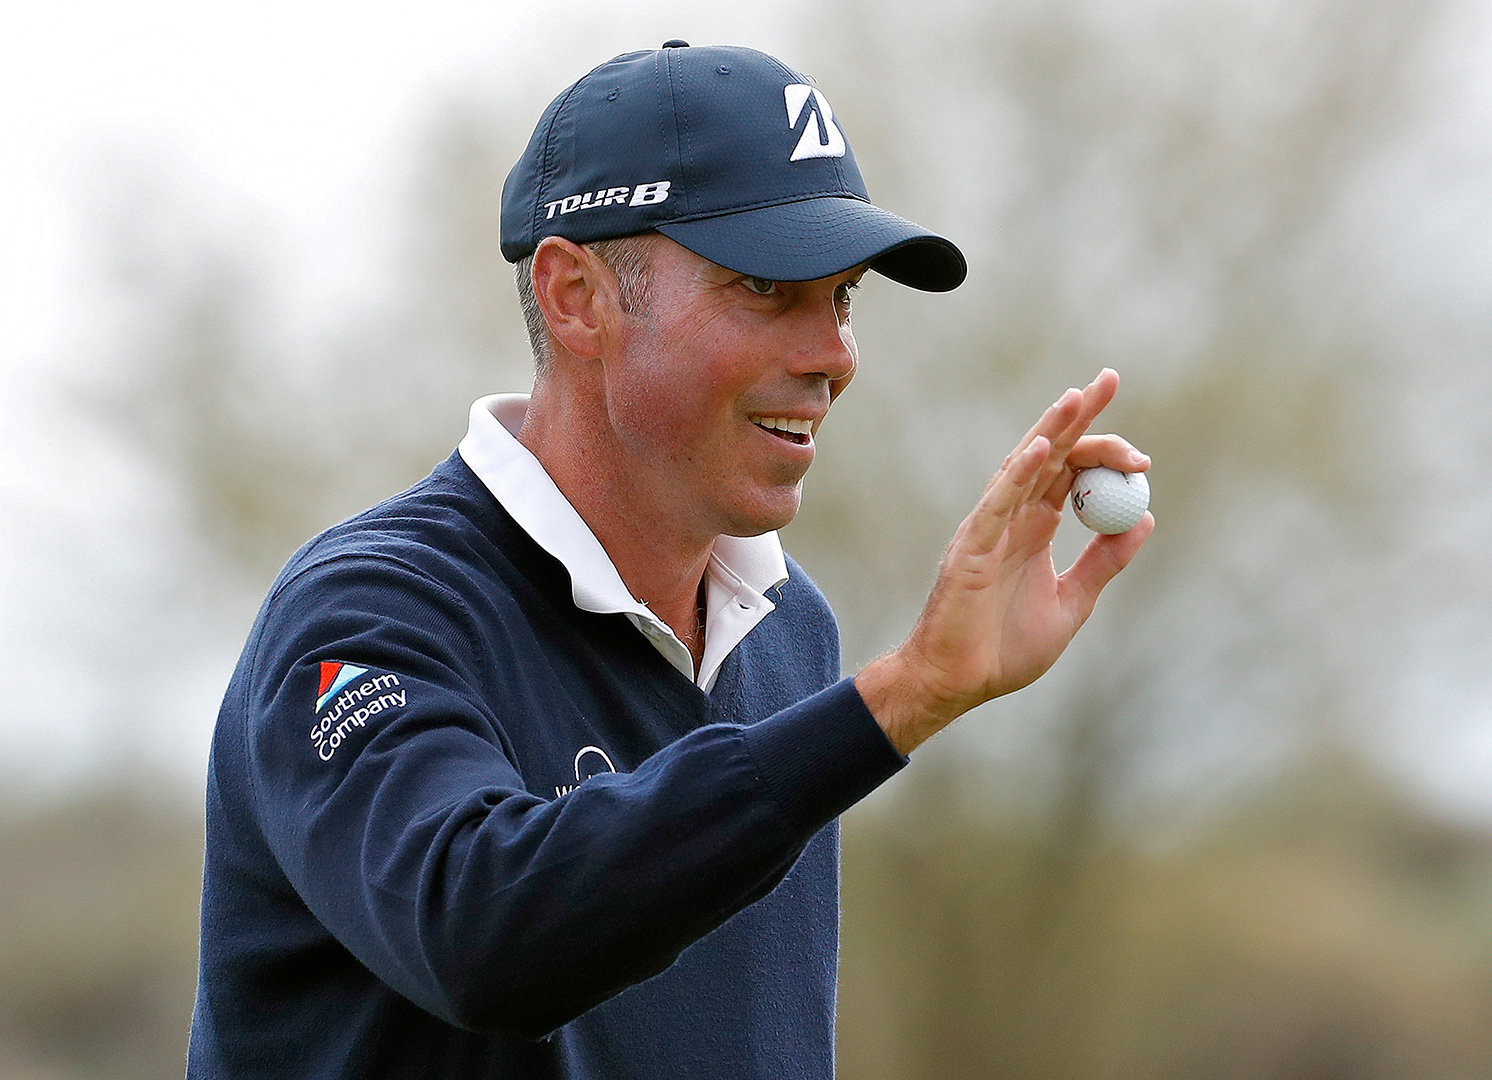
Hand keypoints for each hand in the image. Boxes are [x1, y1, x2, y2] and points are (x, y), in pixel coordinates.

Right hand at [856, 369, 1153, 753]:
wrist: (957, 682)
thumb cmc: (1002, 650)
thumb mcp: (1071, 604)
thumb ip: (1104, 562)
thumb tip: (1144, 519)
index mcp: (1033, 530)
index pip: (1070, 474)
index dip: (1102, 453)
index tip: (1142, 458)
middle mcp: (1011, 519)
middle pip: (1049, 455)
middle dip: (1079, 417)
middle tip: (1109, 380)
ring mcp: (988, 529)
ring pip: (1021, 467)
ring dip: (1051, 429)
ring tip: (1078, 396)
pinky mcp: (971, 548)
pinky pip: (996, 504)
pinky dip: (1017, 475)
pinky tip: (1040, 449)